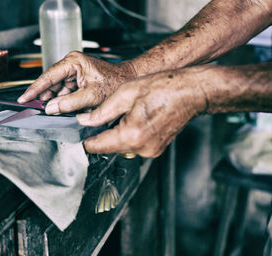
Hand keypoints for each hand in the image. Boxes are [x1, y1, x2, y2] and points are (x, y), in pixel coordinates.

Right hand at [17, 51, 136, 113]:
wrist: (128, 81)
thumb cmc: (115, 82)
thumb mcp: (92, 95)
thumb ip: (70, 103)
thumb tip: (51, 108)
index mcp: (73, 62)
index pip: (48, 76)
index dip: (35, 89)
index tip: (24, 98)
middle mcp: (72, 65)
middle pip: (51, 83)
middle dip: (44, 97)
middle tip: (34, 109)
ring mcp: (74, 73)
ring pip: (57, 90)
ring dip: (53, 101)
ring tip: (47, 112)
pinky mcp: (78, 82)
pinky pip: (65, 93)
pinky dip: (62, 102)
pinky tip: (59, 110)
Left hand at [77, 69, 208, 157]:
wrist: (192, 92)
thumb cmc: (165, 88)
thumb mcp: (126, 93)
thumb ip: (102, 111)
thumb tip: (85, 121)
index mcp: (131, 135)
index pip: (97, 146)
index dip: (85, 139)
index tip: (80, 132)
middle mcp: (141, 148)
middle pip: (109, 148)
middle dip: (102, 134)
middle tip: (102, 116)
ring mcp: (150, 151)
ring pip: (121, 147)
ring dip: (117, 134)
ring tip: (125, 114)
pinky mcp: (156, 149)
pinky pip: (134, 145)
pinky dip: (129, 135)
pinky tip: (135, 119)